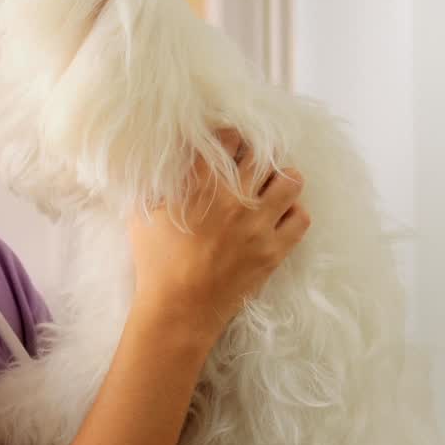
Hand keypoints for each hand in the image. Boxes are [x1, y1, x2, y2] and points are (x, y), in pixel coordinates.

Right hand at [128, 128, 310, 336]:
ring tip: (271, 184)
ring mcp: (259, 224)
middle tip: (252, 160)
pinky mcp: (274, 250)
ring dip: (282, 178)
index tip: (228, 142)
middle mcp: (235, 198)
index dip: (229, 136)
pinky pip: (301, 218)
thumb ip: (156, 186)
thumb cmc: (156, 262)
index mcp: (202, 184)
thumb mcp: (143, 215)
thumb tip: (162, 166)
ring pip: (290, 181)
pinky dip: (293, 212)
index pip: (227, 139)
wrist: (180, 309)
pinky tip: (279, 215)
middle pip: (263, 154)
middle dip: (258, 152)